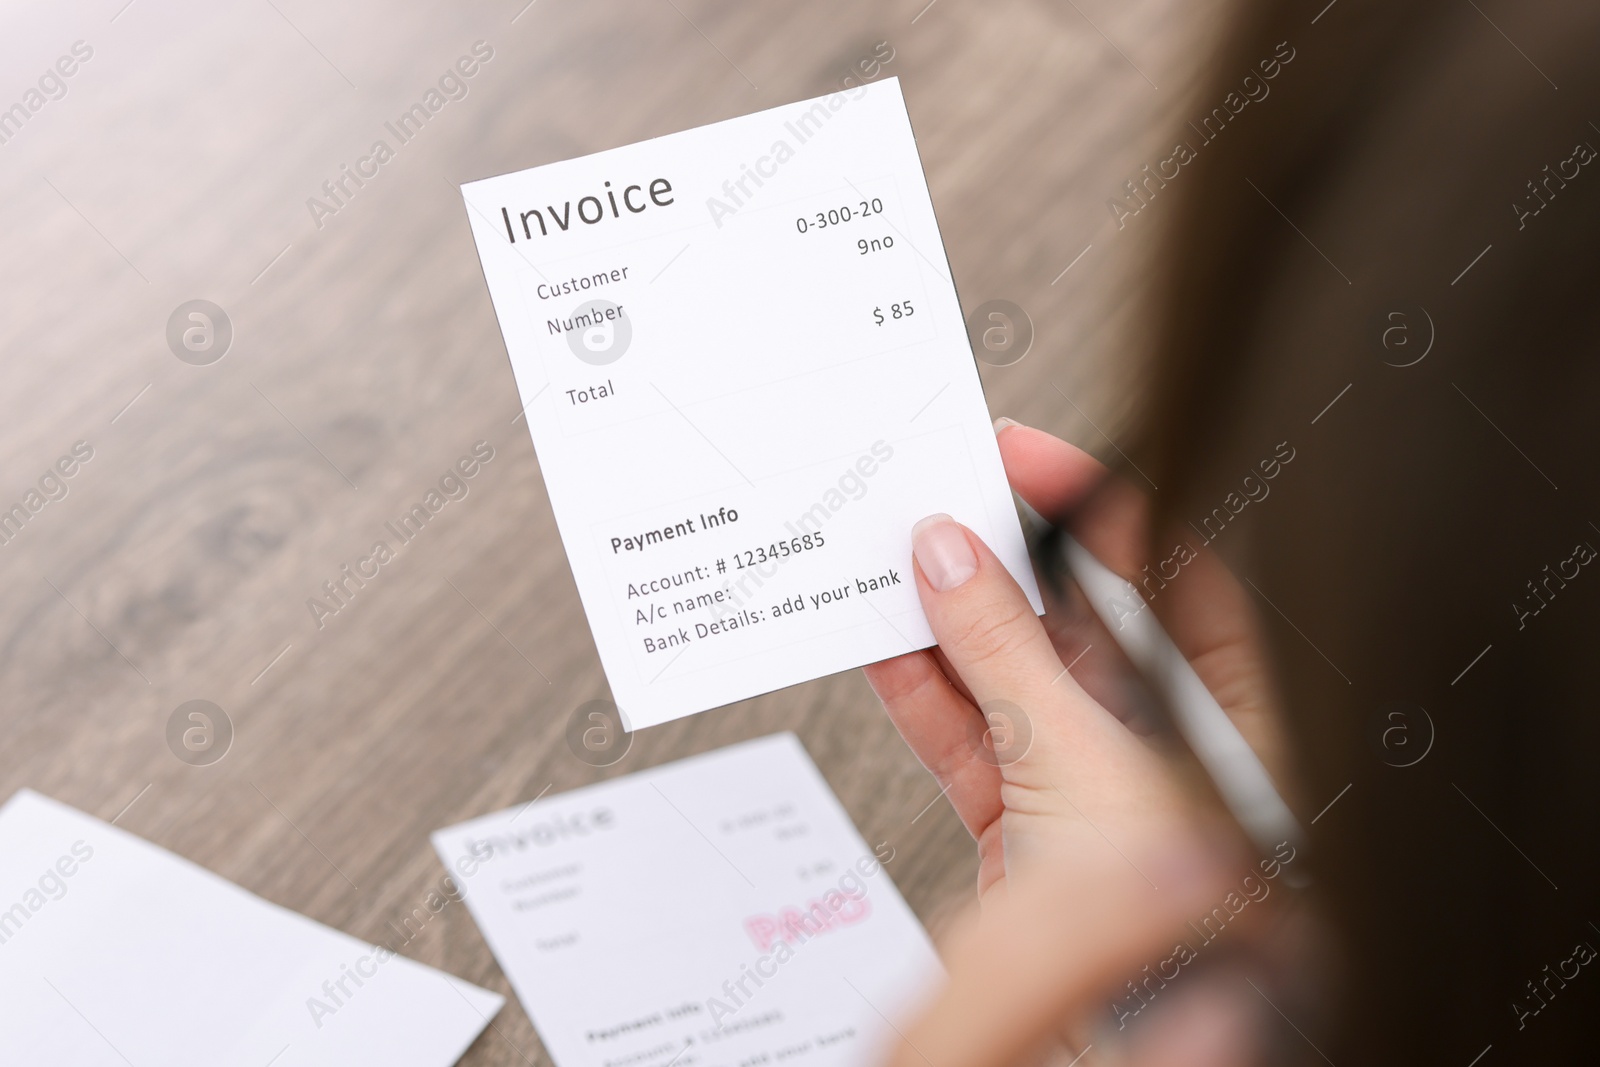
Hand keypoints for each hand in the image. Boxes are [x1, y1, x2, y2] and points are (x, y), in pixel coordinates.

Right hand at [863, 420, 1305, 1065]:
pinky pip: (967, 735)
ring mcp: (1086, 778)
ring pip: (1009, 673)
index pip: (1170, 568)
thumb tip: (951, 559)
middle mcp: (1162, 734)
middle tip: (946, 494)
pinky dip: (921, 690)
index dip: (1101, 504)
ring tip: (895, 557)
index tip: (1027, 456)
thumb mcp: (1081, 760)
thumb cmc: (1170, 929)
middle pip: (1080, 613)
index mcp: (1227, 705)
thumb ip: (1005, 655)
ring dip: (949, 619)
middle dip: (1008, 556)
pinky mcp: (1020, 823)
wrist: (1124, 1044)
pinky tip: (886, 641)